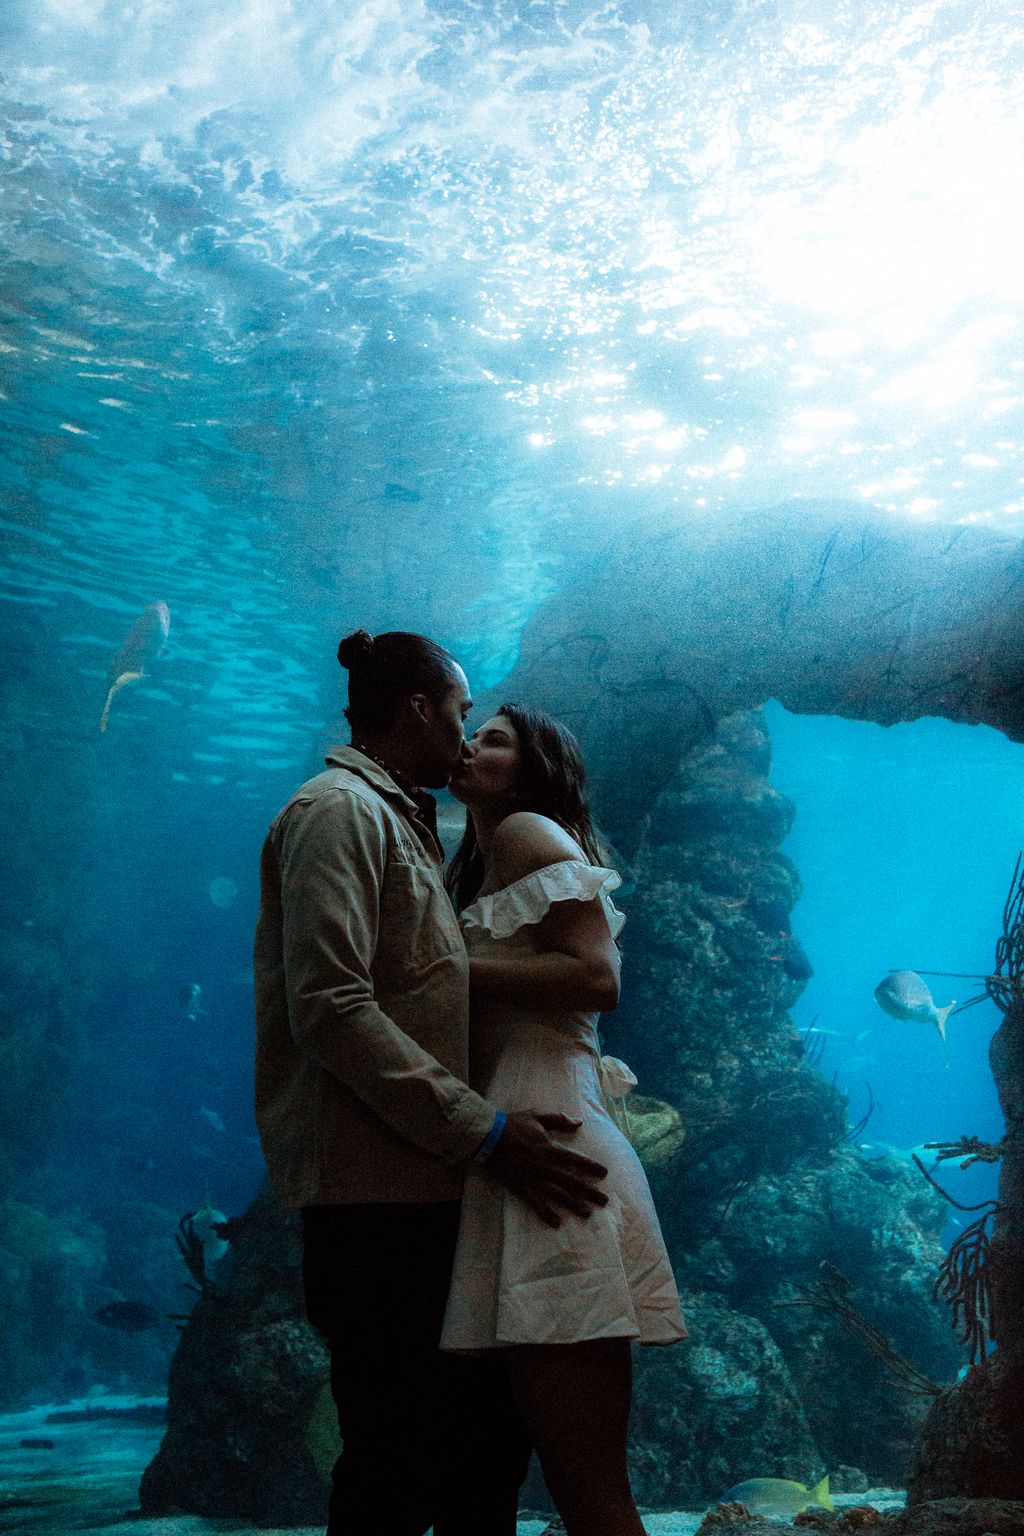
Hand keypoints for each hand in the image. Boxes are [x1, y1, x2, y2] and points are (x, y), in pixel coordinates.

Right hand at [485, 1111, 608, 1227]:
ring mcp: (534, 1179)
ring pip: (558, 1195)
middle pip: (572, 1181)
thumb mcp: (537, 1116)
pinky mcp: (521, 1188)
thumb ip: (559, 1120)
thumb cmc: (513, 1124)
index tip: (604, 1174)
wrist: (488, 1137)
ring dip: (574, 1205)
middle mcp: (547, 1167)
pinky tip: (556, 1223)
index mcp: (552, 1149)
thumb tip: (579, 1123)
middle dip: (589, 1192)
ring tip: (587, 1213)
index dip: (592, 1167)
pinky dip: (546, 1213)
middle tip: (604, 1201)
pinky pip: (536, 1203)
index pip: (577, 1160)